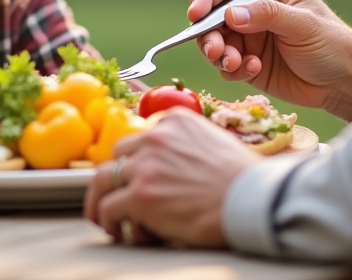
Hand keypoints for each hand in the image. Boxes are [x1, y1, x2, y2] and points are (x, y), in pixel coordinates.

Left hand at [83, 109, 258, 247]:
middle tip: (111, 195)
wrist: (251, 199)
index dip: (134, 160)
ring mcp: (145, 165)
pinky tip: (117, 231)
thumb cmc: (243, 179)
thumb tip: (180, 164)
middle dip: (114, 177)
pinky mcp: (140, 195)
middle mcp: (155, 137)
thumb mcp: (214, 141)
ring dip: (100, 200)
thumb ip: (189, 144)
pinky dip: (107, 221)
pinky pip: (108, 207)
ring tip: (102, 218)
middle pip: (116, 155)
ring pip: (102, 179)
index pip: (140, 137)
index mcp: (174, 120)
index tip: (132, 176)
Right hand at [188, 0, 351, 120]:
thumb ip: (267, 15)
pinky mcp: (245, 60)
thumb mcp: (303, 25)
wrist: (345, 83)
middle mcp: (250, 5)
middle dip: (207, 33)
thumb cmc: (332, 44)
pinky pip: (224, 64)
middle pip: (210, 13)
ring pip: (212, 40)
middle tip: (216, 51)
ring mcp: (246, 34)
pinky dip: (232, 69)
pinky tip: (253, 70)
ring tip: (237, 64)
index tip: (196, 15)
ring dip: (219, 54)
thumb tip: (230, 15)